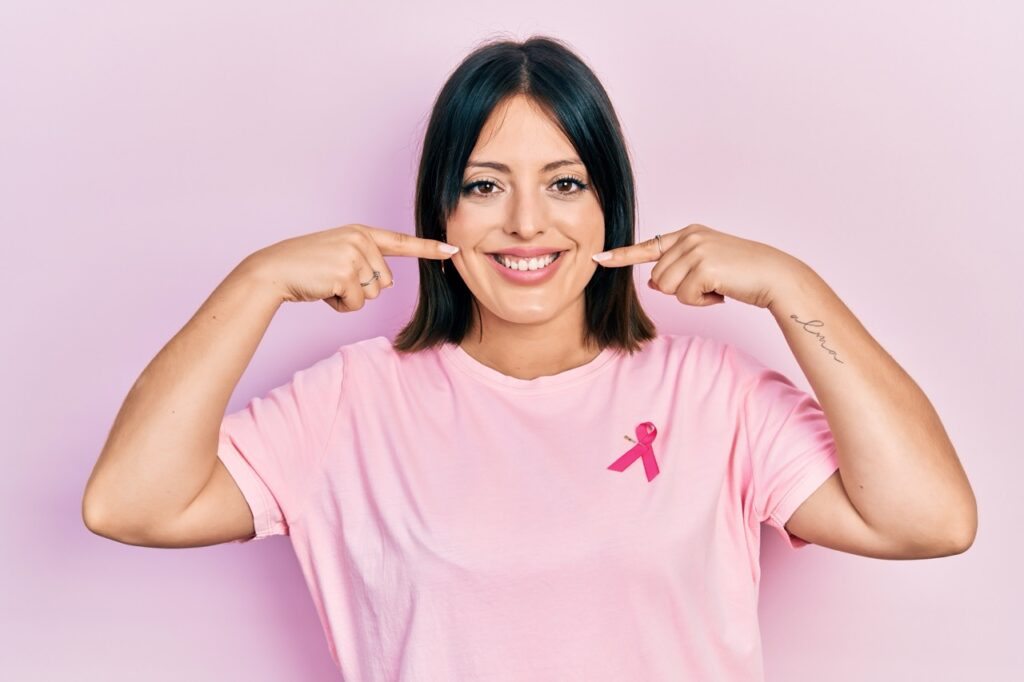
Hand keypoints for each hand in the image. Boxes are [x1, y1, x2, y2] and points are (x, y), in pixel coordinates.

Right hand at [244, 224, 458, 310]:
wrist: (274, 270)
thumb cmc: (306, 266)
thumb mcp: (339, 255)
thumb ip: (365, 261)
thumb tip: (385, 281)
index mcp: (361, 233)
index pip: (402, 241)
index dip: (429, 248)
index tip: (452, 249)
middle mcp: (361, 240)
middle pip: (385, 281)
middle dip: (361, 288)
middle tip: (333, 278)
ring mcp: (354, 255)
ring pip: (372, 294)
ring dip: (350, 297)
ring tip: (326, 283)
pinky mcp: (346, 273)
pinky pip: (357, 304)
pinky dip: (340, 305)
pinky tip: (323, 291)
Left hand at [592, 223, 809, 308]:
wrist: (774, 276)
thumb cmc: (743, 274)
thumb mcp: (707, 265)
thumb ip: (678, 268)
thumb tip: (652, 281)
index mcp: (688, 234)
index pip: (647, 246)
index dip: (622, 256)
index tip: (599, 259)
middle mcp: (689, 237)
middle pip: (657, 278)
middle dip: (680, 290)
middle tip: (710, 285)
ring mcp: (696, 249)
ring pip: (667, 289)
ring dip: (691, 297)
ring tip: (717, 286)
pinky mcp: (703, 265)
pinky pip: (684, 297)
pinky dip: (702, 302)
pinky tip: (722, 292)